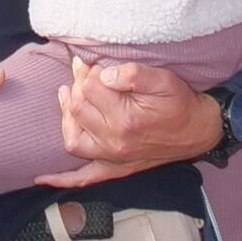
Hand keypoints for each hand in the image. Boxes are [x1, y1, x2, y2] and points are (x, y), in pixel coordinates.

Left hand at [45, 56, 220, 184]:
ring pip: (72, 138)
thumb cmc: (180, 103)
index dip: (89, 70)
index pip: (89, 88)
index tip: (95, 62)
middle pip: (77, 108)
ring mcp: (113, 158)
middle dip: (77, 86)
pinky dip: (62, 178)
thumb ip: (132, 74)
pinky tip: (42, 176)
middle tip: (85, 73)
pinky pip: (83, 179)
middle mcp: (115, 142)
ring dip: (66, 116)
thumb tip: (103, 74)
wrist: (199, 131)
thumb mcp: (163, 80)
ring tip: (68, 96)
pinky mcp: (115, 169)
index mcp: (125, 119)